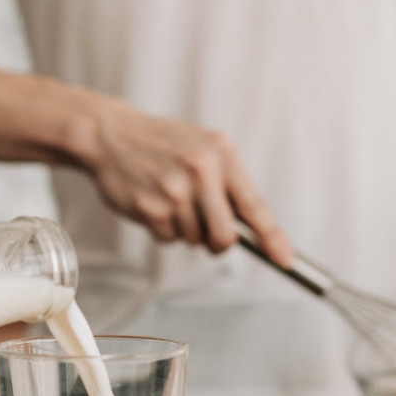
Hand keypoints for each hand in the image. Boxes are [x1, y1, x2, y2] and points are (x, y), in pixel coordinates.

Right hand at [79, 99, 292, 265]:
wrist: (110, 134)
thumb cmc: (163, 144)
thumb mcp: (204, 147)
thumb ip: (227, 182)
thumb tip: (251, 229)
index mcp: (221, 153)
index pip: (254, 206)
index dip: (272, 238)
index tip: (285, 260)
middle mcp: (201, 171)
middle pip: (225, 237)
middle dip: (217, 242)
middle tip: (207, 230)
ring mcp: (174, 191)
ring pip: (194, 239)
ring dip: (185, 230)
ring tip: (170, 199)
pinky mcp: (150, 209)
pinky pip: (168, 239)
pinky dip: (163, 229)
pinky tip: (153, 202)